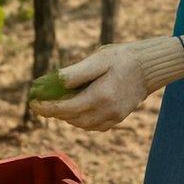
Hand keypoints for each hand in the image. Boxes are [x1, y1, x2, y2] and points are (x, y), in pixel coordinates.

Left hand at [28, 35, 183, 130]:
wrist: (150, 66)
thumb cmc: (123, 58)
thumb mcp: (99, 59)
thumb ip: (75, 73)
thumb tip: (53, 82)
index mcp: (101, 95)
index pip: (65, 109)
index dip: (47, 107)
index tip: (33, 102)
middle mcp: (107, 110)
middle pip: (72, 118)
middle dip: (55, 112)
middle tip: (43, 102)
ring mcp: (114, 117)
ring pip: (82, 124)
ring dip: (68, 116)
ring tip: (59, 104)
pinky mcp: (118, 118)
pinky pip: (94, 126)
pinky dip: (82, 120)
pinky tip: (78, 109)